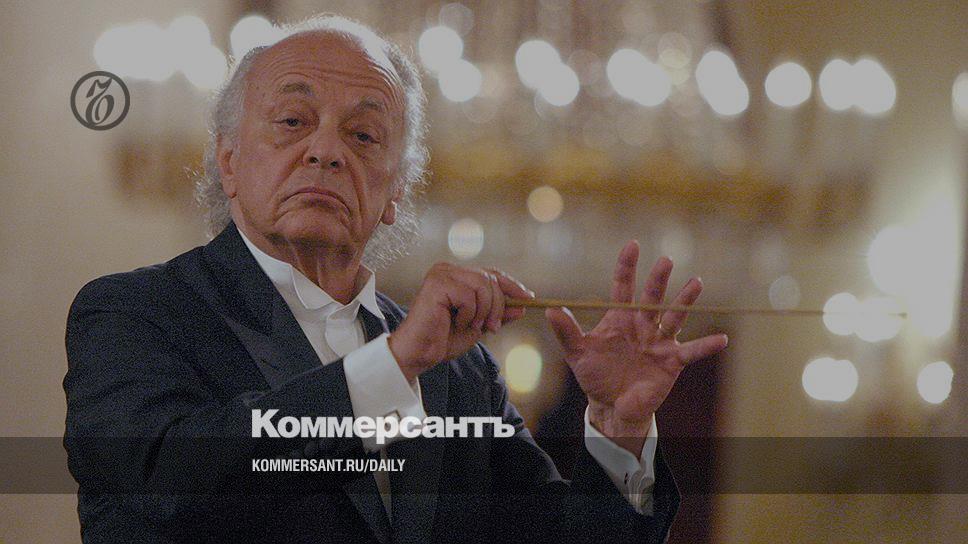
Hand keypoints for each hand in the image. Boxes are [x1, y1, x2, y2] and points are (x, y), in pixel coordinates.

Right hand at [389, 263, 532, 381]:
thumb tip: (522, 304)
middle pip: (490, 279)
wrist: (420, 354)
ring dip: (483, 312)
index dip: (512, 285)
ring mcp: (441, 274)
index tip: (529, 298)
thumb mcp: (480, 325)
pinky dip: (468, 314)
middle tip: (492, 328)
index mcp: (457, 275)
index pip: (491, 273)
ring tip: (470, 326)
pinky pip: (468, 296)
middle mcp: (448, 270)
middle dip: (498, 305)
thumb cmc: (444, 339)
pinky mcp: (436, 283)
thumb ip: (498, 313)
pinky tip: (455, 323)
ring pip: (482, 286)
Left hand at [546, 240, 727, 455]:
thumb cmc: (595, 376)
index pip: (623, 287)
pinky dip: (707, 346)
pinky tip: (723, 339)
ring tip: (697, 283)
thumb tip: (549, 310)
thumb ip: (566, 332)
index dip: (627, 266)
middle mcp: (642, 325)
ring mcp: (658, 342)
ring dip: (685, 301)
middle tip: (666, 261)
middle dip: (658, 280)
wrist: (611, 406)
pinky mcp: (671, 361)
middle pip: (651, 298)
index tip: (633, 244)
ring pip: (674, 317)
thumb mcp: (577, 353)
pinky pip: (691, 351)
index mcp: (620, 319)